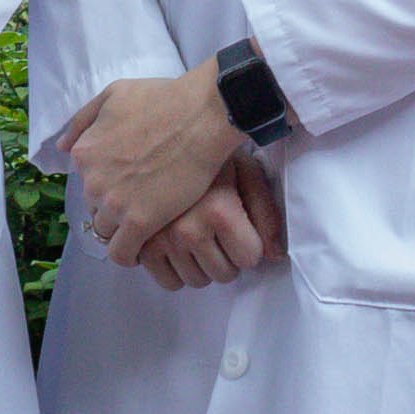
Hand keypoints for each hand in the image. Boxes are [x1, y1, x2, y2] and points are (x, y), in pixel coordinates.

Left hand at [57, 64, 251, 257]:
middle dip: (115, 206)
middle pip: (96, 207)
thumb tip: (62, 146)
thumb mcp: (113, 95)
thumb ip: (84, 120)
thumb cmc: (163, 99)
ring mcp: (114, 203)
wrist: (201, 116)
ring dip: (123, 230)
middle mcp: (92, 181)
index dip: (108, 183)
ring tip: (147, 225)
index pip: (86, 182)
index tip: (128, 182)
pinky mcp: (139, 222)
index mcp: (84, 152)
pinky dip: (130, 254)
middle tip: (142, 200)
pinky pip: (122, 253)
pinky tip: (145, 248)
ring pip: (107, 232)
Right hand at [129, 151, 285, 289]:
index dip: (249, 242)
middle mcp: (188, 229)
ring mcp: (160, 238)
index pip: (250, 258)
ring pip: (196, 281)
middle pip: (224, 274)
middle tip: (218, 230)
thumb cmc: (210, 152)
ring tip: (197, 234)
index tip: (240, 225)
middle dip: (226, 256)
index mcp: (218, 210)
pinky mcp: (140, 243)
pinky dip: (175, 269)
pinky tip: (177, 244)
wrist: (162, 133)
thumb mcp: (247, 172)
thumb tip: (274, 255)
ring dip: (201, 264)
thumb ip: (266, 213)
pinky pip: (167, 280)